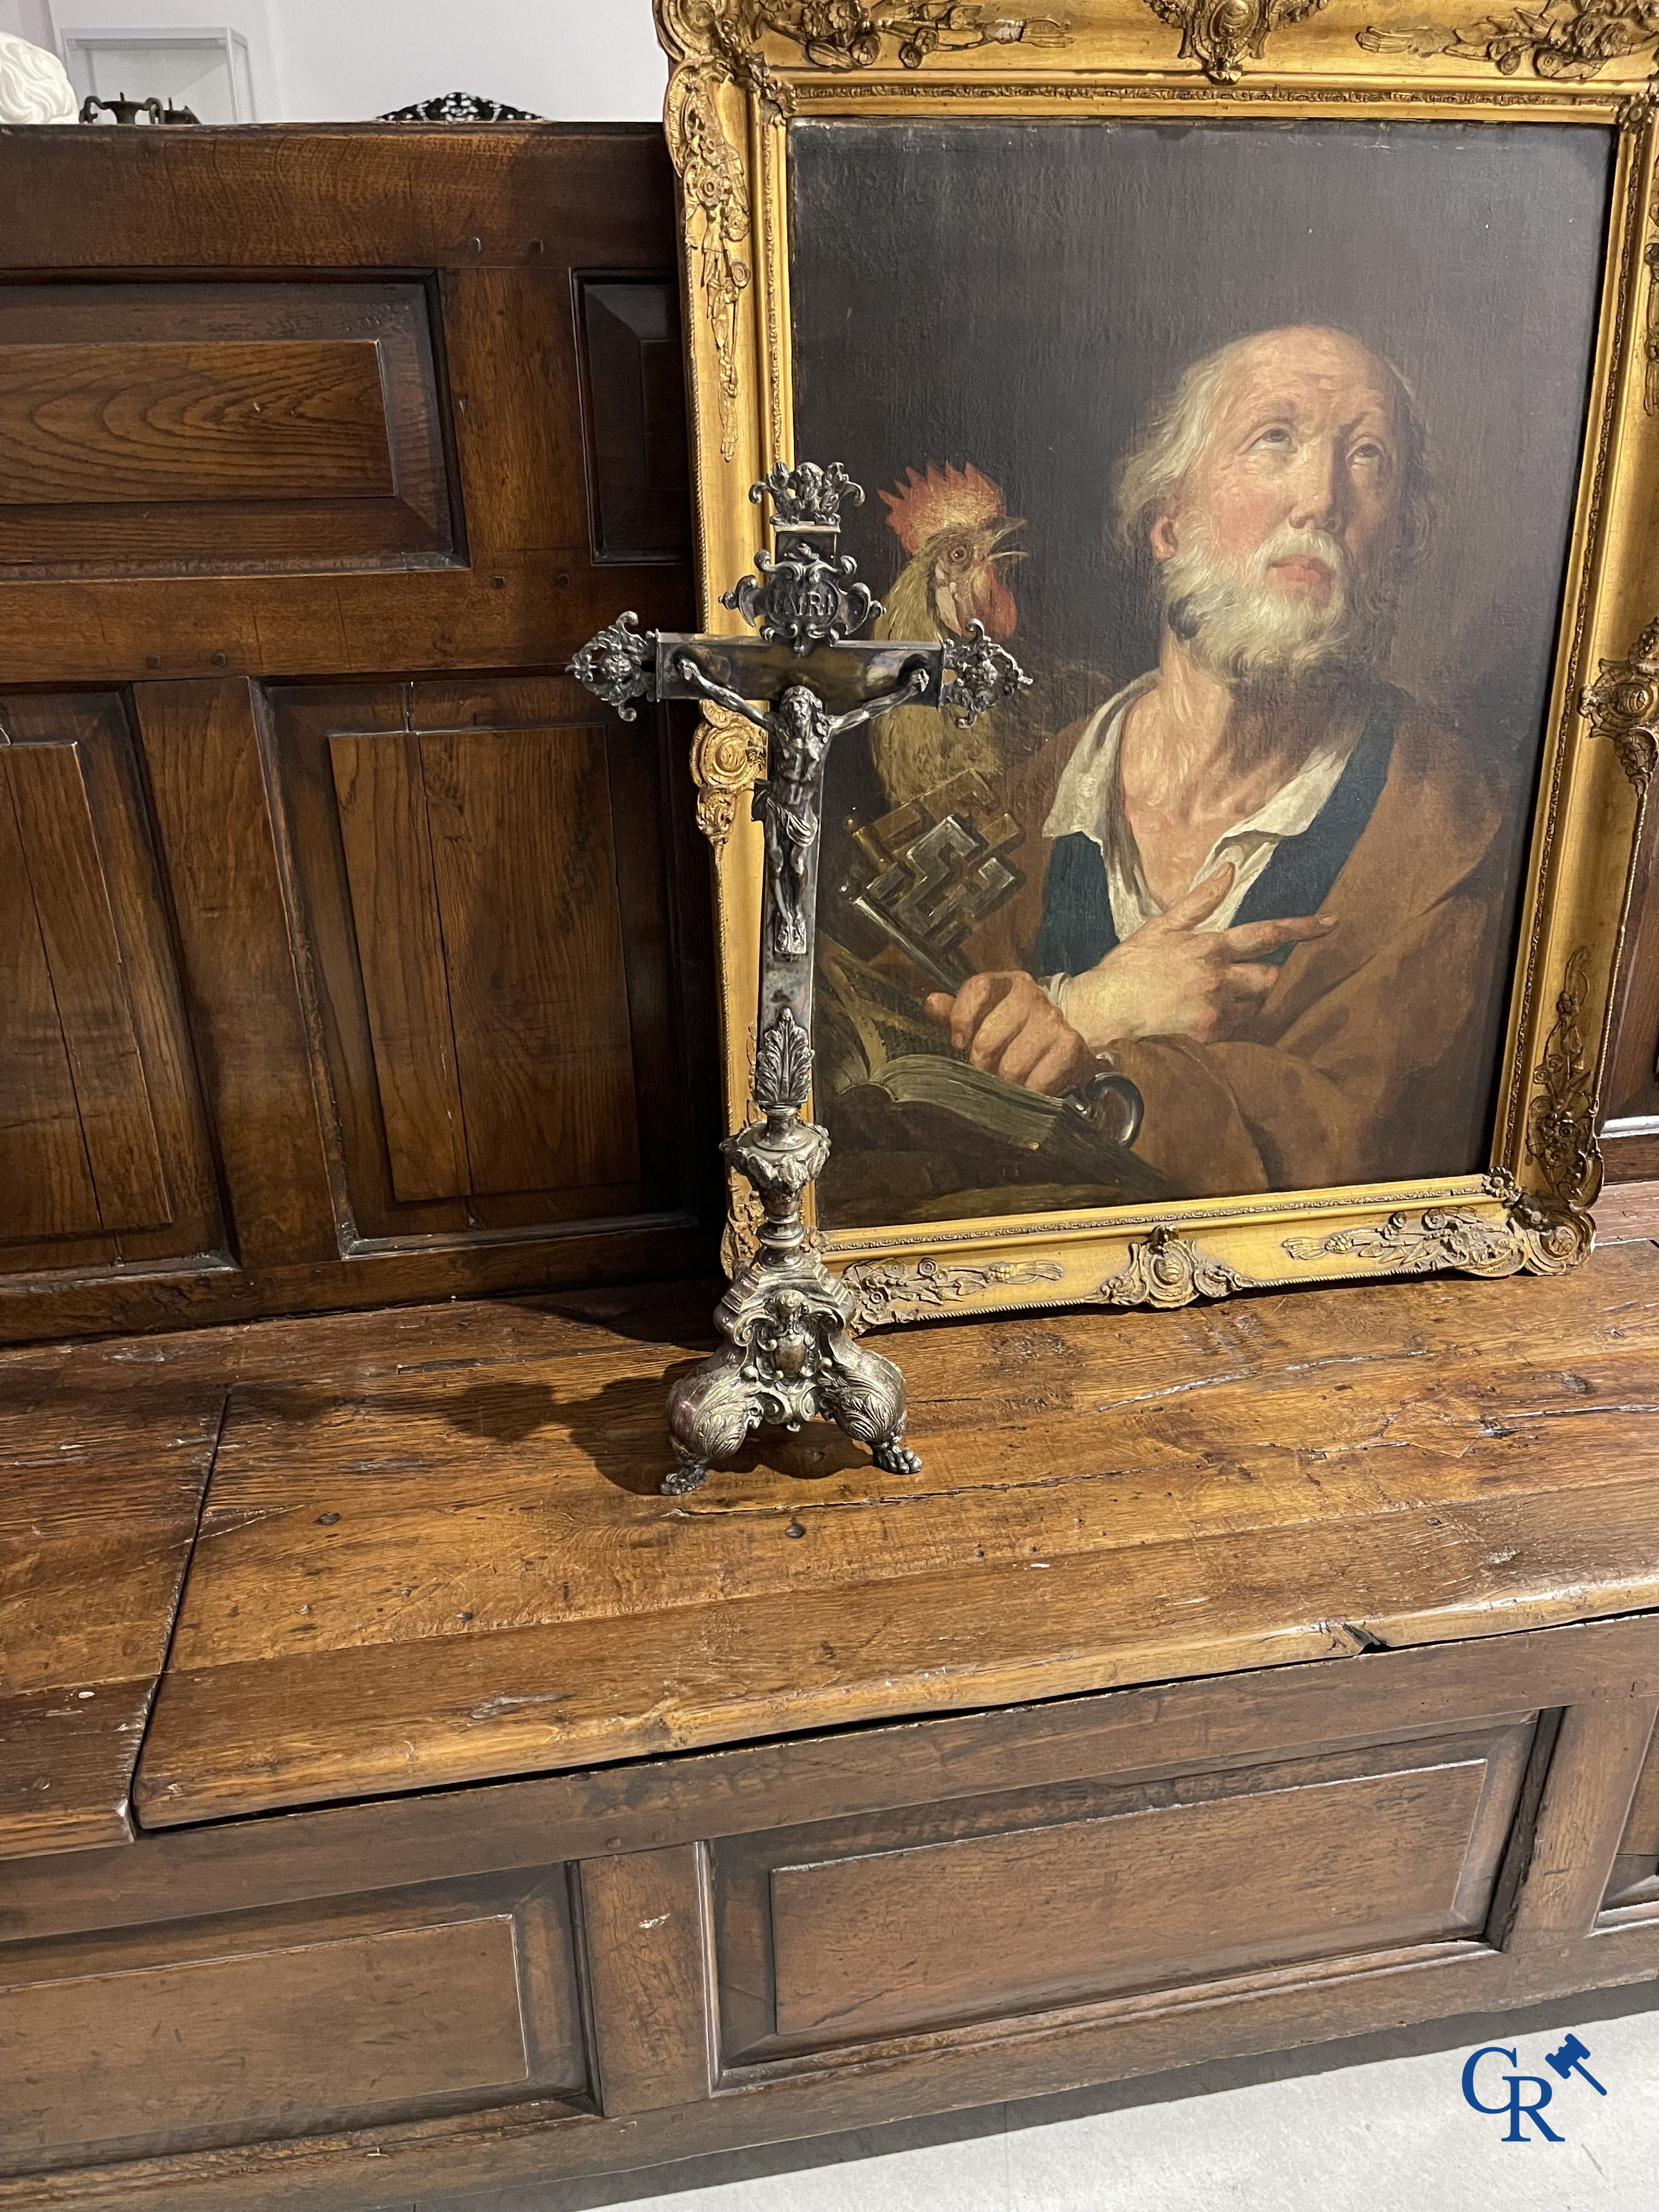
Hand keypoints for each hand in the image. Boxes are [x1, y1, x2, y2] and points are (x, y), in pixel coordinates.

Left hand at [924, 971, 1097, 1092]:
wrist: (1074, 1031)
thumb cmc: (1018, 1028)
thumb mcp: (986, 1015)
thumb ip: (957, 1011)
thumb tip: (932, 1003)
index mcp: (1007, 984)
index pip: (978, 988)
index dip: (961, 1017)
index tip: (958, 1042)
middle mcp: (1031, 996)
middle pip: (987, 1040)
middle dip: (983, 1064)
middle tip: (990, 1068)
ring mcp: (1053, 1020)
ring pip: (1010, 1067)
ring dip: (1007, 1082)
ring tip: (1013, 1077)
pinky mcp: (1070, 1046)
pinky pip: (1036, 1083)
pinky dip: (1031, 1091)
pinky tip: (1033, 1084)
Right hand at [1063, 866, 1335, 1046]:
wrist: (1104, 1007)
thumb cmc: (1129, 965)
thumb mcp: (1161, 925)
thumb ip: (1200, 900)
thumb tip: (1229, 870)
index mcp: (1209, 946)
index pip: (1266, 933)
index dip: (1301, 928)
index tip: (1331, 923)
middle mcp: (1217, 977)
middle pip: (1269, 977)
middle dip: (1263, 976)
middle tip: (1237, 976)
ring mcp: (1213, 1007)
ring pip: (1254, 1004)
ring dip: (1245, 998)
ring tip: (1210, 995)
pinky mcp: (1206, 1033)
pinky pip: (1235, 1026)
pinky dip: (1227, 1019)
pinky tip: (1200, 1013)